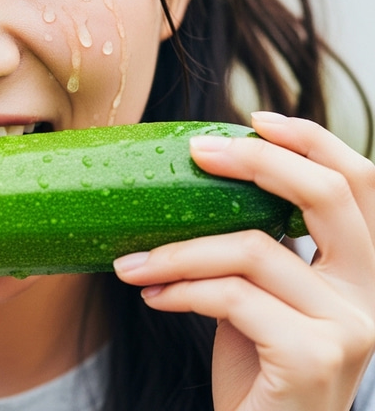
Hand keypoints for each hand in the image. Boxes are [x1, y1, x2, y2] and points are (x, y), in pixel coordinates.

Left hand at [113, 112, 374, 410]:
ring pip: (253, 249)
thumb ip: (257, 245)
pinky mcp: (312, 357)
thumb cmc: (255, 366)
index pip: (359, 183)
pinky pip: (231, 296)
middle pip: (327, 194)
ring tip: (135, 263)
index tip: (252, 122)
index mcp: (360, 271)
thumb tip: (203, 177)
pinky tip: (152, 295)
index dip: (312, 141)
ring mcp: (349, 328)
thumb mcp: (260, 293)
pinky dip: (179, 288)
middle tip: (195, 153)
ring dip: (178, 250)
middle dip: (256, 160)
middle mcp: (370, 295)